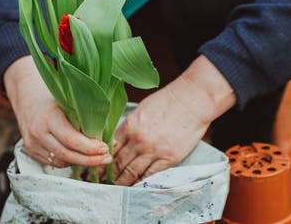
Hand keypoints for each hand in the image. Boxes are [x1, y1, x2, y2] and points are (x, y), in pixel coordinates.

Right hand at [4, 56, 111, 167]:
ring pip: (61, 161)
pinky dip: (69, 160)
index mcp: (48, 117)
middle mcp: (37, 133)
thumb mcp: (68, 101)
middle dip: (90, 160)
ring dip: (81, 161)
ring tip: (96, 156)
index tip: (105, 148)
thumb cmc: (52, 95)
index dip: (90, 148)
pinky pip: (54, 161)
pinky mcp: (31, 151)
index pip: (70, 139)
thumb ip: (85, 119)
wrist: (25, 94)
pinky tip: (79, 154)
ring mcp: (32, 144)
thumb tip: (109, 139)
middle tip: (107, 158)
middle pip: (67, 155)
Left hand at [113, 55, 235, 185]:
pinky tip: (136, 188)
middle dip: (109, 175)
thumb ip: (129, 126)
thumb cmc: (167, 101)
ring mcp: (153, 151)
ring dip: (122, 183)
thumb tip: (119, 140)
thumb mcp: (141, 110)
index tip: (99, 167)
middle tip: (103, 183)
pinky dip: (141, 183)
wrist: (191, 100)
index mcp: (129, 126)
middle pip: (118, 163)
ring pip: (132, 173)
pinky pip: (151, 176)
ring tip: (116, 190)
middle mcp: (138, 140)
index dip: (102, 160)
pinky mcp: (168, 159)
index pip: (110, 149)